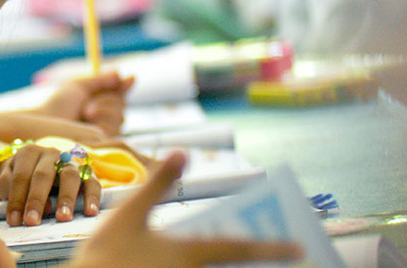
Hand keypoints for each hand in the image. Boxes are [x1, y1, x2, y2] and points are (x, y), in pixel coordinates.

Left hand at [0, 143, 101, 226]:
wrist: (36, 166)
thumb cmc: (20, 179)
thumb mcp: (7, 181)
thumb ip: (12, 189)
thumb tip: (38, 207)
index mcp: (28, 153)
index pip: (21, 176)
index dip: (16, 199)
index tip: (14, 221)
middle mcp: (50, 154)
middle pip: (43, 175)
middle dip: (36, 200)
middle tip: (32, 221)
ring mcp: (70, 162)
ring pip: (69, 176)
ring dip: (65, 198)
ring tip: (62, 218)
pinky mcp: (87, 173)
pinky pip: (92, 183)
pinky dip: (92, 197)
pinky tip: (90, 212)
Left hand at [36, 72, 133, 135]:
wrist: (47, 123)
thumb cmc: (59, 105)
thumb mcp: (79, 87)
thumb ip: (99, 80)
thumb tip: (119, 72)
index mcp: (98, 100)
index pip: (119, 92)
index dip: (125, 85)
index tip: (130, 78)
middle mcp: (104, 116)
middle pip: (122, 104)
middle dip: (108, 99)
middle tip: (89, 102)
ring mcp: (105, 130)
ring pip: (120, 116)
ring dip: (103, 109)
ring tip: (85, 112)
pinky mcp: (105, 143)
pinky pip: (115, 128)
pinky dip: (103, 120)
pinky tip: (89, 121)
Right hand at [67, 152, 303, 266]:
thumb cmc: (105, 255)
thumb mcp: (130, 213)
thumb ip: (158, 183)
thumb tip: (184, 150)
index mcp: (187, 253)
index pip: (238, 248)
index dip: (271, 247)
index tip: (301, 248)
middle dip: (254, 259)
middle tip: (278, 251)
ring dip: (228, 266)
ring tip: (241, 257)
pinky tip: (188, 262)